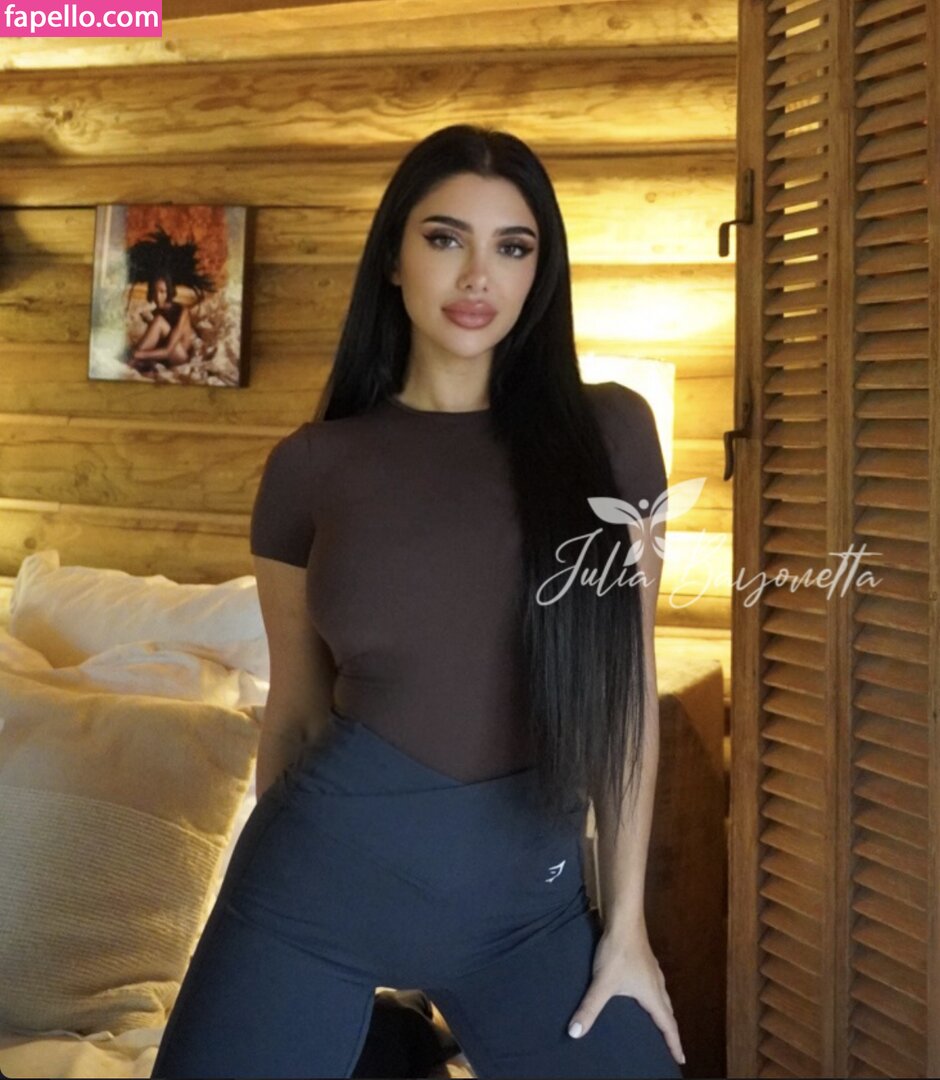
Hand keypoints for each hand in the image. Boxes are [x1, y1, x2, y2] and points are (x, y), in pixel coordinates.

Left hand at [567, 923, 685, 1066]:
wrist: (624, 919)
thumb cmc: (617, 952)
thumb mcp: (602, 982)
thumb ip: (589, 1008)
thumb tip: (575, 1033)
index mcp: (652, 994)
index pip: (667, 1025)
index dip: (674, 1044)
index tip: (681, 1060)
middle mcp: (657, 983)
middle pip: (668, 1011)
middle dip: (669, 1029)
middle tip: (670, 1045)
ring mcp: (652, 969)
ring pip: (662, 996)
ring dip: (663, 1011)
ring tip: (657, 1021)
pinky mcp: (645, 959)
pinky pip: (655, 984)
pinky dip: (654, 995)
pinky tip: (642, 990)